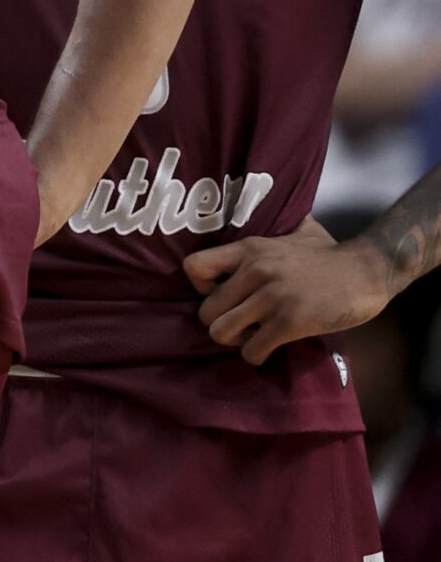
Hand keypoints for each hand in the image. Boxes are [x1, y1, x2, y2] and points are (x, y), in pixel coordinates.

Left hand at [183, 218, 393, 364]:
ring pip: (221, 332)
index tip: (221, 294)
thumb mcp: (295, 230)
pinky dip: (257, 355)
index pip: (193, 267)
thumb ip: (276, 225)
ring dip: (235, 341)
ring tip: (253, 336)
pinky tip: (270, 348)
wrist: (367, 271)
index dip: (201, 287)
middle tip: (241, 324)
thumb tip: (276, 206)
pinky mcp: (290, 322)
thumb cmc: (331, 253)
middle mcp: (255, 271)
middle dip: (220, 322)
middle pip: (205, 311)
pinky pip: (253, 349)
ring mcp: (272, 297)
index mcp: (249, 249)